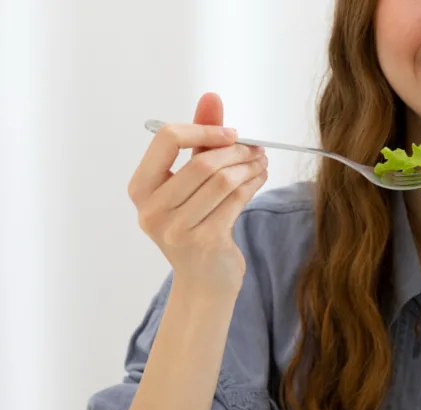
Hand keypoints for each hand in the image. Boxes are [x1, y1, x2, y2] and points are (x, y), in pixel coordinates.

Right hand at [127, 92, 268, 297]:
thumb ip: (197, 139)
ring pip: (222, 181)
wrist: (204, 283)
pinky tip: (259, 178)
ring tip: (261, 161)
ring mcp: (177, 229)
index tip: (230, 132)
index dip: (203, 129)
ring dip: (248, 166)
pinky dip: (253, 184)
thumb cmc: (195, 227)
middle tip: (255, 147)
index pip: (166, 140)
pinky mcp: (205, 242)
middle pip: (201, 162)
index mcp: (140, 189)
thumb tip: (211, 97)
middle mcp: (152, 210)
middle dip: (235, 150)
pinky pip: (236, 201)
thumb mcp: (190, 182)